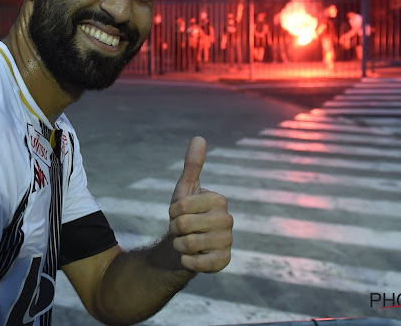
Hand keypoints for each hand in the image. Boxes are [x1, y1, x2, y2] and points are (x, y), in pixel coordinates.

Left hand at [168, 136, 232, 272]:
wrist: (187, 244)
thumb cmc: (186, 214)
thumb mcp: (185, 189)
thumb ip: (193, 165)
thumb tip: (199, 137)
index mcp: (219, 200)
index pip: (180, 206)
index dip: (173, 212)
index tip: (179, 213)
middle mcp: (228, 220)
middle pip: (183, 225)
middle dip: (174, 229)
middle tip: (182, 230)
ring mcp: (227, 242)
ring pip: (188, 244)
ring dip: (179, 245)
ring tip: (186, 242)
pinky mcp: (223, 261)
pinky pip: (196, 263)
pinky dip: (186, 261)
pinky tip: (191, 257)